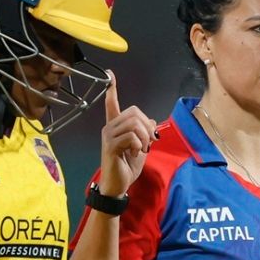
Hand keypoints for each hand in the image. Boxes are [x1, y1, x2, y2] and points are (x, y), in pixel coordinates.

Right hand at [97, 70, 156, 197]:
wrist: (118, 185)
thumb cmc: (127, 167)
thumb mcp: (141, 147)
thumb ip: (144, 133)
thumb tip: (151, 120)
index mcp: (116, 126)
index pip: (111, 104)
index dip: (112, 89)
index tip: (109, 74)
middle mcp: (110, 127)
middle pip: (134, 112)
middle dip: (147, 127)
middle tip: (148, 142)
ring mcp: (108, 136)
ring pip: (134, 124)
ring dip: (144, 137)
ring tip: (142, 148)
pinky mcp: (111, 146)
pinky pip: (131, 136)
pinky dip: (139, 144)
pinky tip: (136, 153)